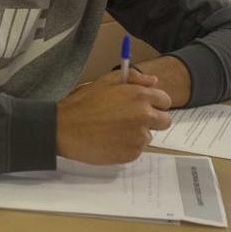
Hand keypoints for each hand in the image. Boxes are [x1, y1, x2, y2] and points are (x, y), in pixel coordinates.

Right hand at [56, 69, 172, 164]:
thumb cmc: (84, 103)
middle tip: (132, 120)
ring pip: (148, 136)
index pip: (165, 100)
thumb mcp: (107, 81)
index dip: (155, 103)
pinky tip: (110, 140)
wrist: (66, 129)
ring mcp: (139, 137)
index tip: (145, 106)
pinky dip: (127, 146)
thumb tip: (154, 81)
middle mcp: (144, 116)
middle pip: (165, 121)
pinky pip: (137, 149)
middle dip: (153, 120)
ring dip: (137, 133)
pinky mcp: (132, 154)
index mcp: (140, 96)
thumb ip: (134, 78)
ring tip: (114, 130)